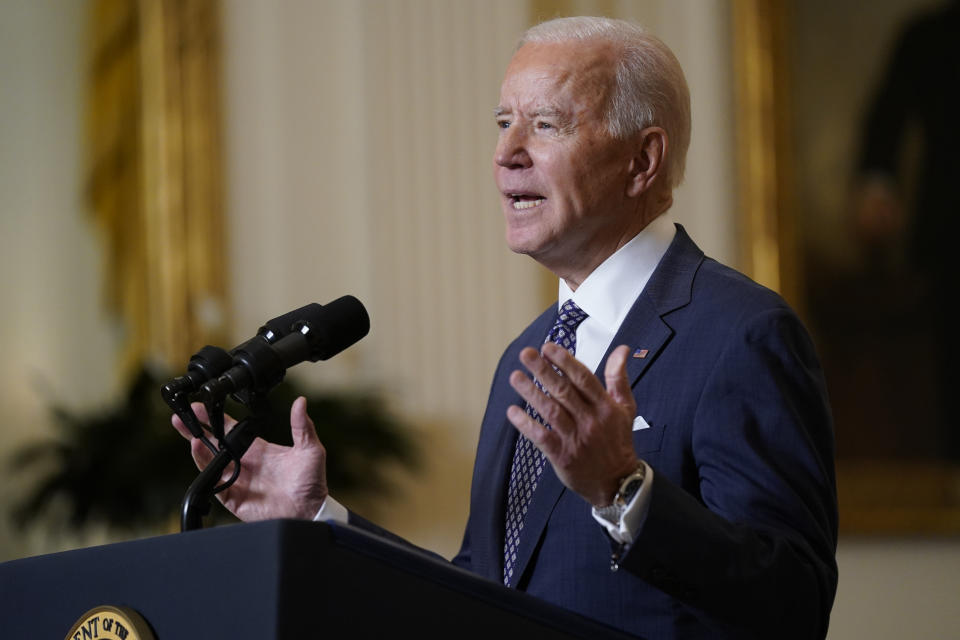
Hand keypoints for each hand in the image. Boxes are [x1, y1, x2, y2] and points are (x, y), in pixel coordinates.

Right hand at [171, 397, 328, 521]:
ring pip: (210, 461)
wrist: (310, 511)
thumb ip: (303, 426)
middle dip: (197, 430)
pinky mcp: (233, 497)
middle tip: (181, 416)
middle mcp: (245, 463)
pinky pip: (214, 481)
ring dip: (197, 447)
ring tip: (188, 431)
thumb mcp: (311, 449)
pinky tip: (199, 452)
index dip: (216, 419)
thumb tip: (301, 402)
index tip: (202, 406)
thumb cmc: (311, 483)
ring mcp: (238, 480)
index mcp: (259, 449)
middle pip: (215, 444)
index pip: (232, 430)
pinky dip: (205, 467)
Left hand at [506, 343, 637, 506]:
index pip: (584, 379)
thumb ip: (619, 377)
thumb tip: (621, 349)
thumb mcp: (625, 407)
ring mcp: (576, 438)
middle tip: (526, 355)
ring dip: (531, 392)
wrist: (616, 482)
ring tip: (515, 377)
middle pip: (564, 391)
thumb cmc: (617, 440)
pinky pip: (541, 436)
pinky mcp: (562, 455)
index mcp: (605, 407)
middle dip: (543, 370)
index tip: (548, 348)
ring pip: (551, 411)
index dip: (565, 362)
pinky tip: (513, 412)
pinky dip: (526, 424)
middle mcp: (590, 420)